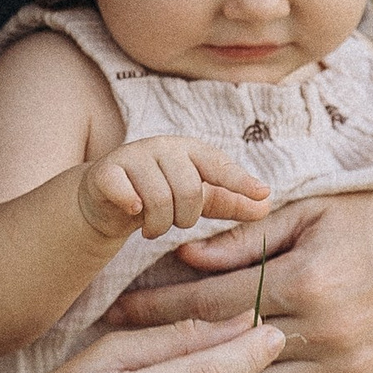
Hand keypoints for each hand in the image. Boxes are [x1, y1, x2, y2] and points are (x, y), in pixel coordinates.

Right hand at [78, 135, 271, 246]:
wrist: (105, 199)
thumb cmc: (158, 194)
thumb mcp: (196, 197)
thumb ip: (229, 201)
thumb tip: (267, 205)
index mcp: (189, 150)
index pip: (218, 165)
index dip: (240, 182)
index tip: (262, 194)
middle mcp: (162, 147)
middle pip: (189, 190)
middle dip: (185, 218)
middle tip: (173, 222)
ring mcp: (132, 156)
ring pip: (159, 200)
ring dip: (158, 225)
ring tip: (152, 226)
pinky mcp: (105, 173)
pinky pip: (127, 194)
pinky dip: (132, 207)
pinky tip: (132, 211)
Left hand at [101, 185, 372, 372]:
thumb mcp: (312, 211)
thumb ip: (247, 239)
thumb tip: (185, 258)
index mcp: (309, 279)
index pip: (212, 301)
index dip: (158, 305)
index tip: (117, 307)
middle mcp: (326, 332)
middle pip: (224, 352)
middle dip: (166, 352)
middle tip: (118, 353)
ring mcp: (346, 371)